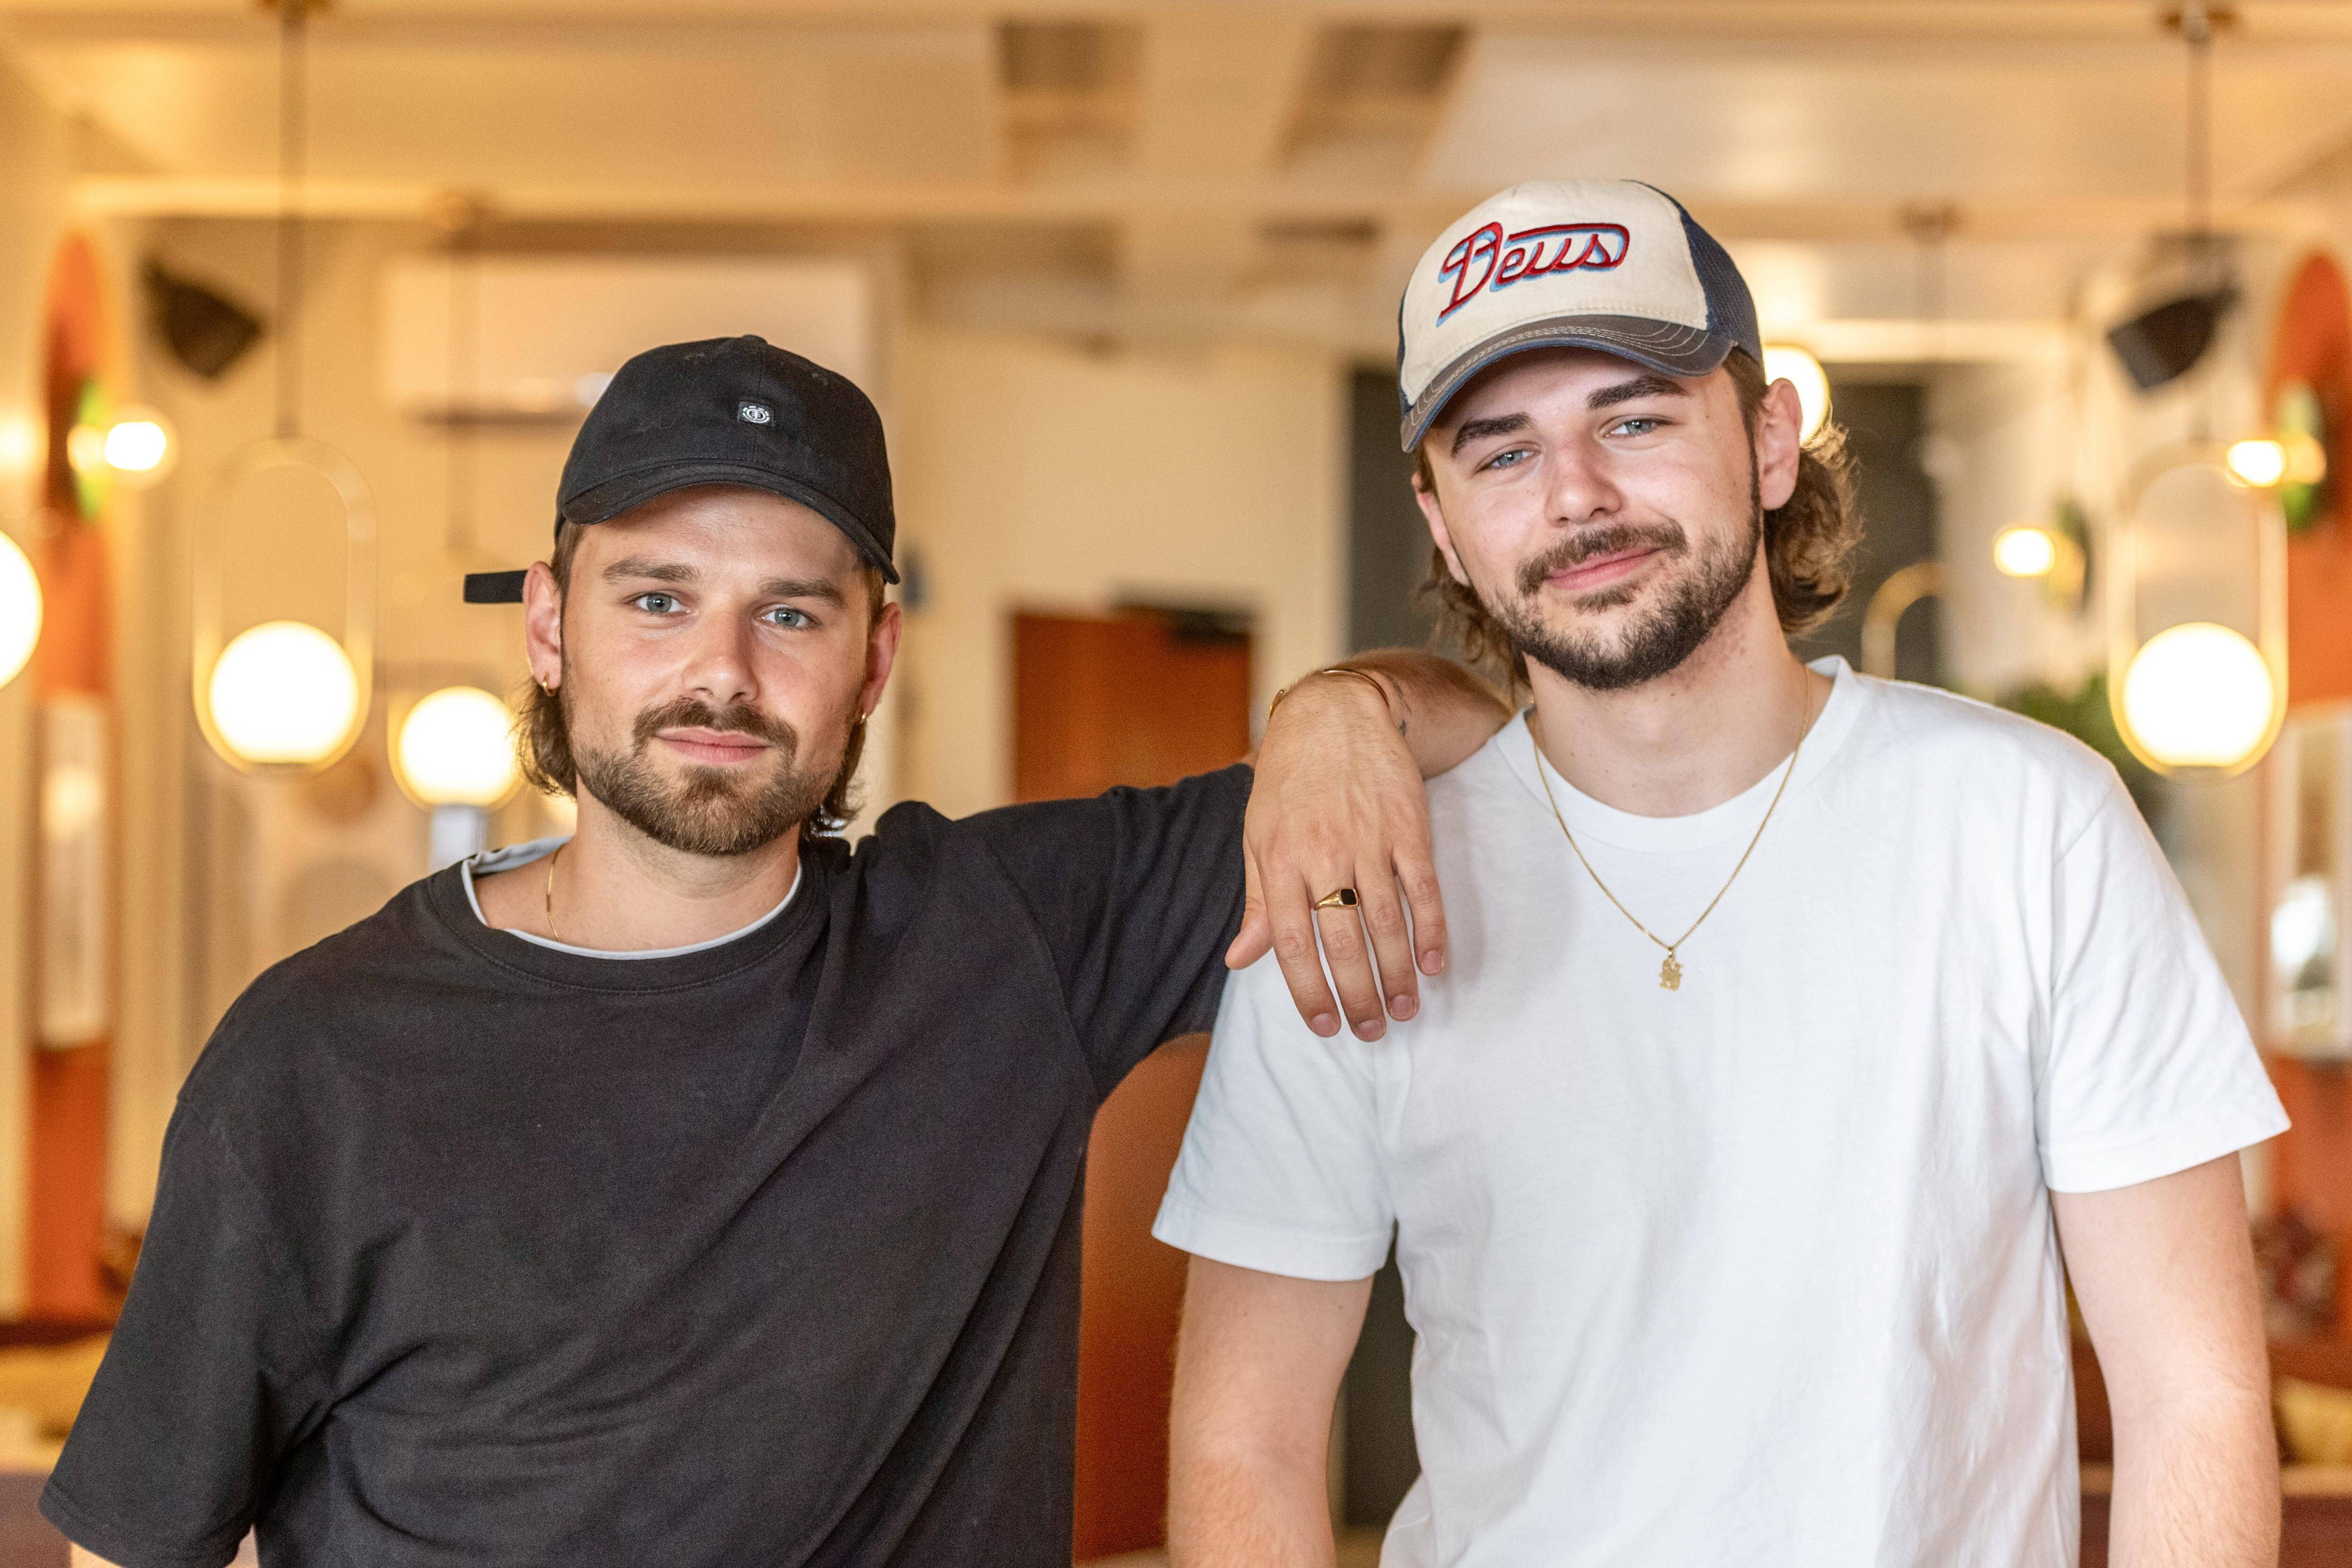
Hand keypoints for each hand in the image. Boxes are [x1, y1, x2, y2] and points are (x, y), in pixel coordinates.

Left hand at [1230, 672, 1444, 1039]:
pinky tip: (1433, 964)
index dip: (1309, 991)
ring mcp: (1369, 841)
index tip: (1324, 1026)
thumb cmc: (1288, 782)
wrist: (1334, 714)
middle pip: (1344, 943)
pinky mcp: (1408, 827)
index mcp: (1280, 862)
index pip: (1294, 943)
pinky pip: (1423, 889)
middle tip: (1371, 1031)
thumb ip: (1258, 902)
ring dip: (1398, 975)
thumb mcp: (1258, 837)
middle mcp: (1323, 855)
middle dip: (1359, 996)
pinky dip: (1431, 930)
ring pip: (1386, 923)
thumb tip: (1239, 960)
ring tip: (1405, 1010)